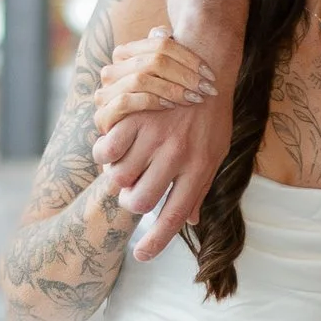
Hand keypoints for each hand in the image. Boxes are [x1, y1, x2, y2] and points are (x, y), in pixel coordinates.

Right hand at [90, 25, 211, 132]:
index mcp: (126, 54)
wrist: (137, 144)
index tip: (210, 74)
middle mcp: (112, 70)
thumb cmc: (160, 107)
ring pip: (140, 78)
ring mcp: (105, 92)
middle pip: (153, 60)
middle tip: (207, 88)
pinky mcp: (103, 115)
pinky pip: (126, 101)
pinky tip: (171, 106)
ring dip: (172, 88)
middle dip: (185, 75)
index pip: (160, 43)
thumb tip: (165, 31)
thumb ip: (166, 53)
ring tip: (193, 98)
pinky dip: (151, 101)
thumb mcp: (168, 80)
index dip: (189, 56)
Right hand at [94, 39, 233, 264]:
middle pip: (140, 200)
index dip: (155, 243)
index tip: (141, 257)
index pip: (174, 217)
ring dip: (116, 178)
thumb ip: (200, 187)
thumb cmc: (212, 113)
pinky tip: (110, 148)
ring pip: (119, 176)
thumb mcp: (216, 152)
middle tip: (132, 194)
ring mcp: (155, 135)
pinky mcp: (136, 115)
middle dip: (131, 204)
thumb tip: (192, 222)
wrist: (206, 63)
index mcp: (199, 168)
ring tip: (121, 169)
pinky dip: (104, 154)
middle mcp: (177, 156)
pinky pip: (107, 147)